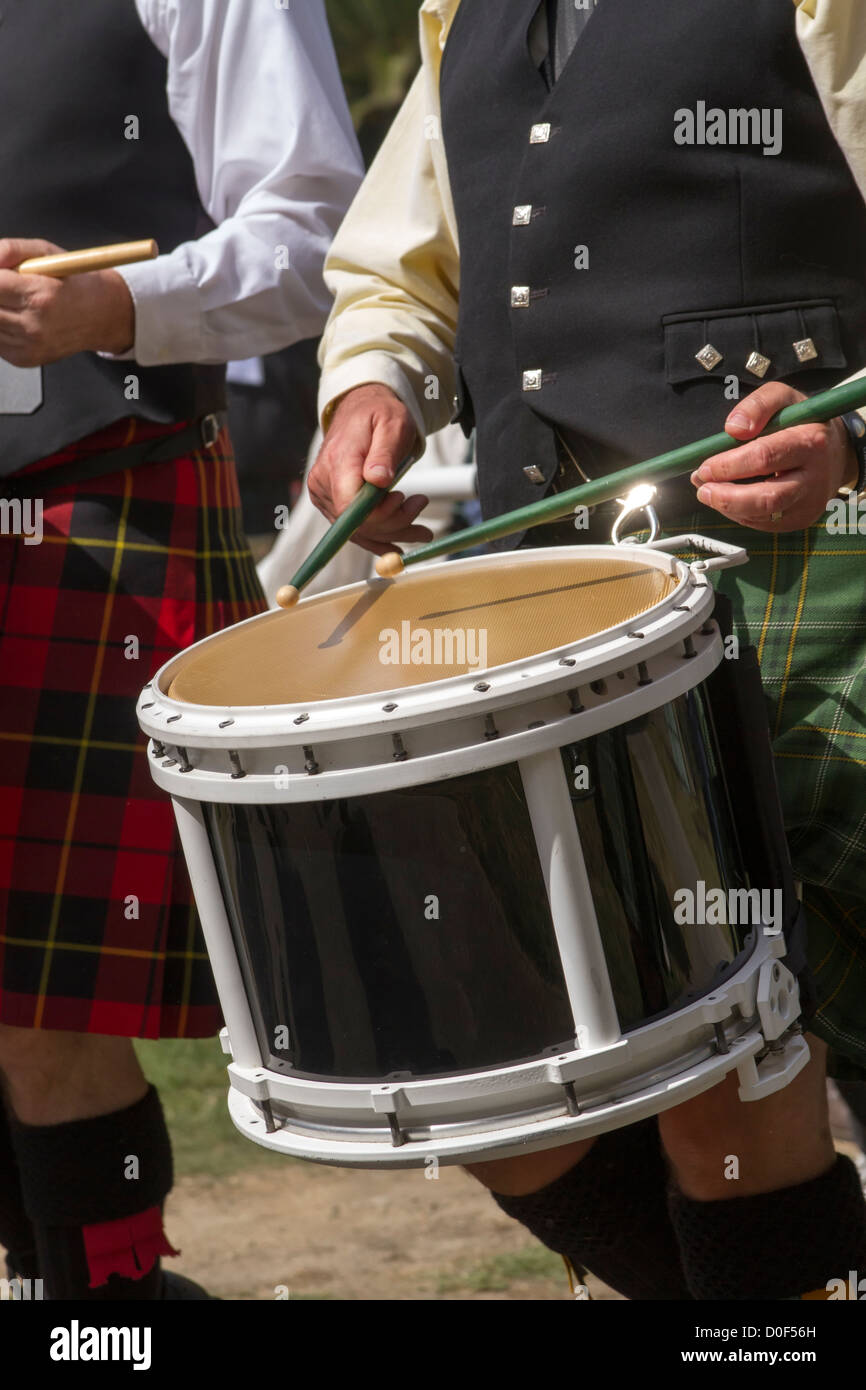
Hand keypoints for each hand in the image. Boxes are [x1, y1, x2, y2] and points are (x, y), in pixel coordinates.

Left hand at [0, 237, 134, 365]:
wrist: (101, 316)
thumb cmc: (74, 283)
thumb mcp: (46, 253)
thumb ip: (11, 250)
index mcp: (40, 295)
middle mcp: (33, 325)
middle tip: (6, 288)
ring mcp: (28, 346)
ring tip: (13, 301)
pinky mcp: (24, 359)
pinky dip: (0, 326)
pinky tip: (16, 317)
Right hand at [308, 382, 431, 555]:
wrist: (360, 410)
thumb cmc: (379, 414)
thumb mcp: (391, 424)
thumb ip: (385, 452)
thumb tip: (379, 479)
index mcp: (337, 462)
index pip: (351, 507)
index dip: (379, 515)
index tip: (403, 498)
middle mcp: (323, 483)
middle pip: (357, 524)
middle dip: (395, 524)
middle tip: (420, 503)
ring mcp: (324, 496)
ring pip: (359, 532)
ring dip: (393, 533)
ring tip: (421, 527)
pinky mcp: (330, 503)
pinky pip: (355, 529)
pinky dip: (380, 537)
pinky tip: (400, 541)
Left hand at [689, 381, 857, 530]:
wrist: (835, 450)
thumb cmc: (803, 422)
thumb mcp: (783, 399)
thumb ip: (758, 405)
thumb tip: (733, 427)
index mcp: (810, 442)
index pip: (765, 457)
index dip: (729, 465)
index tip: (705, 466)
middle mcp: (814, 476)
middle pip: (767, 497)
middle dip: (727, 496)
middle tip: (702, 488)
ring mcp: (810, 502)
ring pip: (764, 516)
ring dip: (729, 507)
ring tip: (709, 493)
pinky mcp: (802, 519)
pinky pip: (765, 524)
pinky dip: (740, 514)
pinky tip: (730, 500)